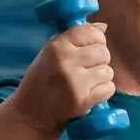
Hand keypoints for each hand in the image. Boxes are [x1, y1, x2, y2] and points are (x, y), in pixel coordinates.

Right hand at [12, 21, 115, 139]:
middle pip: (103, 52)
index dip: (97, 39)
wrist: (30, 113)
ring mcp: (75, 82)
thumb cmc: (42, 80)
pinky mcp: (82, 101)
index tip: (92, 47)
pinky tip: (90, 93)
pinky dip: (103, 91)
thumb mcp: (50, 53)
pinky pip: (109, 88)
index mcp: (57, 46)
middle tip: (87, 69)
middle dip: (100, 60)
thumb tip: (103, 27)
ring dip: (101, 77)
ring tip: (86, 82)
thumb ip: (74, 38)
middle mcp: (66, 62)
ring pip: (108, 71)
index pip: (90, 32)